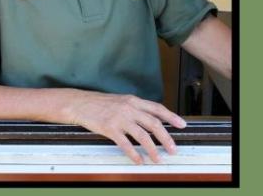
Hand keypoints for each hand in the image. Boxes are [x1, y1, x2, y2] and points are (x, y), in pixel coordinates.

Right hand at [64, 90, 185, 163]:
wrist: (80, 103)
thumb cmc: (100, 103)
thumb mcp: (121, 101)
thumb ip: (135, 108)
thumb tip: (151, 119)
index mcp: (133, 100)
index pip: (157, 109)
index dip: (171, 117)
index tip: (182, 125)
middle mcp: (129, 108)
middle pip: (154, 124)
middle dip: (166, 138)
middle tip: (173, 149)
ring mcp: (120, 118)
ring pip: (143, 136)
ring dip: (153, 150)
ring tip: (158, 159)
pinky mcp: (110, 128)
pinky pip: (126, 144)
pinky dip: (134, 154)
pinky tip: (139, 161)